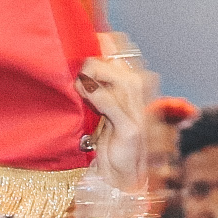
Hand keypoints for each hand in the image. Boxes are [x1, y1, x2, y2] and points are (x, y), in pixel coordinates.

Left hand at [74, 34, 155, 192]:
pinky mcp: (131, 128)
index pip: (124, 51)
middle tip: (80, 71)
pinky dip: (97, 95)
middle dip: (98, 60)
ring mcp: (137, 111)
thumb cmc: (109, 141)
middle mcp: (139, 94)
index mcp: (132, 85)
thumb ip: (94, 86)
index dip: (107, 42)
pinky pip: (113, 104)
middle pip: (121, 61)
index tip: (86, 41)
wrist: (121, 176)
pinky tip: (85, 91)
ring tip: (79, 82)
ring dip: (96, 75)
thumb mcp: (101, 108)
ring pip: (120, 79)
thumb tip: (78, 66)